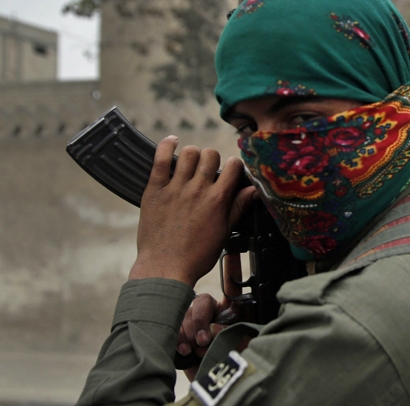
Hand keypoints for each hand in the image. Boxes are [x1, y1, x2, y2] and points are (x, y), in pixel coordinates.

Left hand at [128, 136, 256, 286]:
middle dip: (212, 159)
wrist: (165, 268)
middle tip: (208, 170)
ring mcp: (175, 188)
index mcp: (217, 200)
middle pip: (211, 155)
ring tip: (190, 163)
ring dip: (192, 154)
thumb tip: (254, 190)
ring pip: (188, 153)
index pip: (233, 166)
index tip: (230, 171)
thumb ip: (238, 207)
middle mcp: (198, 189)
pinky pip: (160, 159)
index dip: (234, 166)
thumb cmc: (196, 255)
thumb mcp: (224, 232)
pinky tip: (172, 141)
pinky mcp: (155, 190)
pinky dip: (166, 145)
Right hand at [176, 253, 246, 379]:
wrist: (207, 385)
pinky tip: (183, 349)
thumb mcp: (236, 350)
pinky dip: (177, 339)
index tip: (233, 254)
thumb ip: (232, 337)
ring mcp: (190, 324)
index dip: (231, 270)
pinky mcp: (176, 335)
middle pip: (201, 302)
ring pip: (184, 315)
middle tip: (204, 340)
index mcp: (227, 314)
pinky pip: (171, 328)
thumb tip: (217, 329)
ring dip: (189, 332)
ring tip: (197, 349)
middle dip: (200, 320)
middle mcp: (208, 315)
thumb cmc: (225, 365)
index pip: (231, 289)